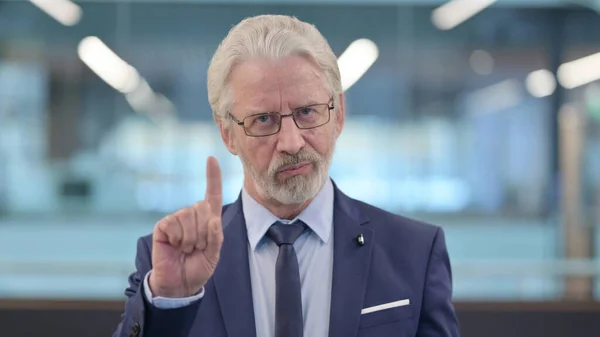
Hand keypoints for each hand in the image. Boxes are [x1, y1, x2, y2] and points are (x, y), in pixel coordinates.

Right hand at [149, 156, 223, 297]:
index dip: (212, 176)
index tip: (211, 158)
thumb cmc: (198, 268)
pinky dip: (177, 238)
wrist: (179, 284)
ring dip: (190, 239)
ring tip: (185, 250)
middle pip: (203, 209)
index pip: (212, 194)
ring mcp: (177, 219)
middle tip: (196, 248)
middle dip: (203, 233)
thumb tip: (213, 219)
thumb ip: (216, 237)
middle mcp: (192, 215)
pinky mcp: (163, 226)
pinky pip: (174, 224)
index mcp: (208, 219)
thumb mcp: (213, 254)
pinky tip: (174, 246)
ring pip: (189, 217)